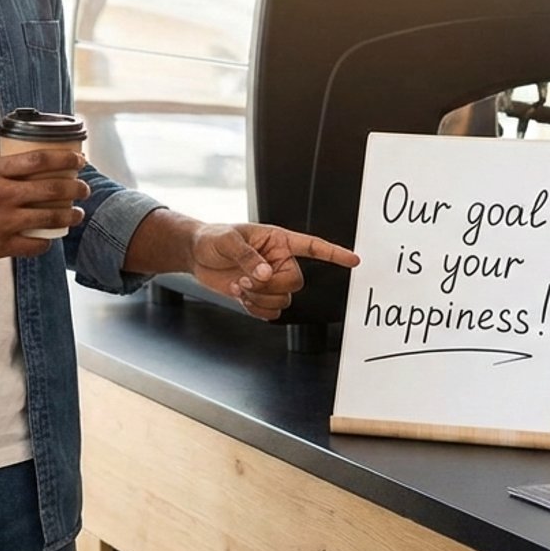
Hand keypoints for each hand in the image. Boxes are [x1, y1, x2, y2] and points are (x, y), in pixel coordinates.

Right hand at [0, 150, 90, 264]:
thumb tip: (24, 159)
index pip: (39, 160)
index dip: (65, 159)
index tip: (79, 160)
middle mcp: (0, 195)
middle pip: (51, 189)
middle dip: (75, 188)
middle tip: (84, 189)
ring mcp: (1, 222)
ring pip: (48, 218)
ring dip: (69, 215)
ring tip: (76, 213)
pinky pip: (33, 245)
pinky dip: (46, 242)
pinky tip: (50, 238)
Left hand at [187, 223, 359, 320]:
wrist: (196, 255)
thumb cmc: (213, 238)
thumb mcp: (227, 240)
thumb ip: (248, 255)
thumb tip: (264, 273)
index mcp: (278, 241)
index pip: (313, 246)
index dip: (334, 253)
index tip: (354, 260)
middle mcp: (279, 261)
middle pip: (295, 282)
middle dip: (270, 286)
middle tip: (245, 279)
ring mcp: (271, 280)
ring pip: (284, 300)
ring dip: (260, 298)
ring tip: (239, 286)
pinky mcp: (261, 295)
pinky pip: (271, 312)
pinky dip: (255, 309)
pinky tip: (240, 296)